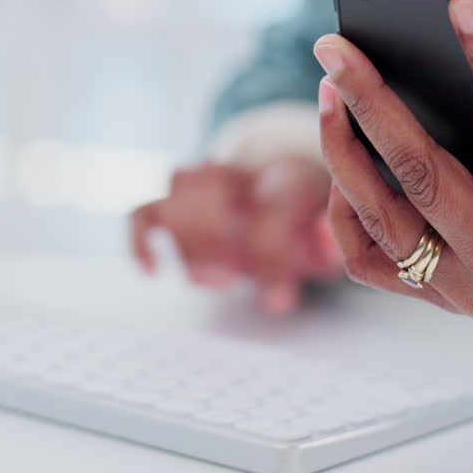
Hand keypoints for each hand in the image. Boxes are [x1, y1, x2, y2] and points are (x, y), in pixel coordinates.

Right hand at [130, 156, 339, 312]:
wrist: (288, 175)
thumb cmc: (306, 214)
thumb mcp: (331, 229)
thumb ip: (329, 239)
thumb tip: (324, 245)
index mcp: (288, 177)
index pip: (271, 207)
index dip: (272, 259)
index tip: (277, 301)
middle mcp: (244, 171)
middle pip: (217, 191)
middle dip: (219, 242)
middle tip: (229, 279)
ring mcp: (206, 179)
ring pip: (178, 191)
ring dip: (187, 240)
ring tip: (209, 278)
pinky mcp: (177, 195)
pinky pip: (146, 205)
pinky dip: (141, 237)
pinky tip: (152, 270)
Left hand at [314, 0, 472, 375]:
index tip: (466, 6)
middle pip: (420, 174)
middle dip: (373, 103)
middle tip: (336, 46)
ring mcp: (464, 289)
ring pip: (381, 219)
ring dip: (344, 152)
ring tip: (328, 91)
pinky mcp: (443, 299)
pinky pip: (372, 262)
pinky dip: (346, 214)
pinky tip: (344, 166)